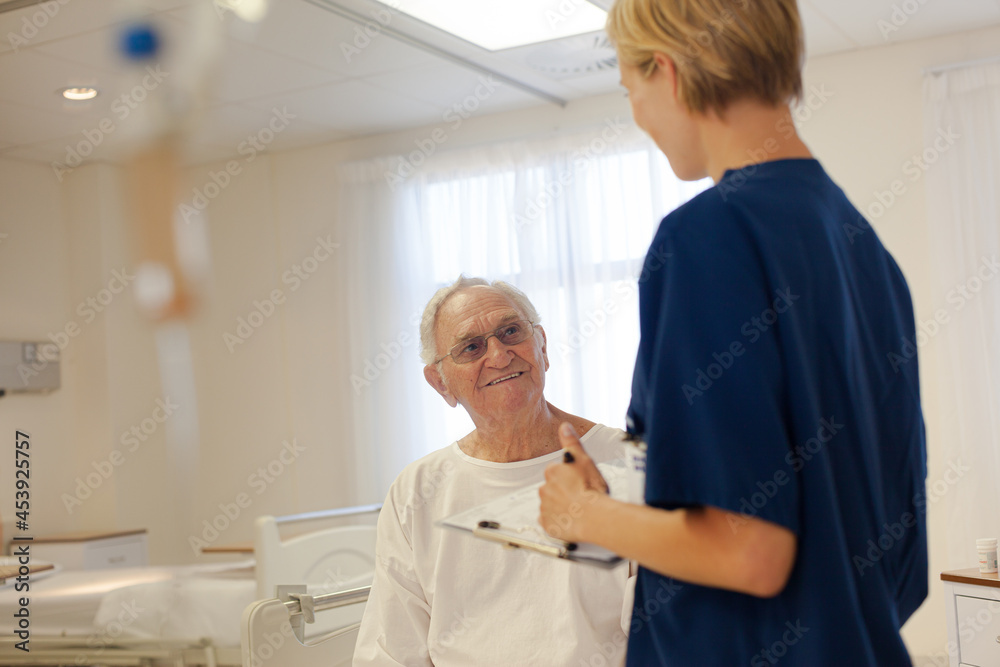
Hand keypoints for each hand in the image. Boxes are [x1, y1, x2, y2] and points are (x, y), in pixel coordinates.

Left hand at [538, 423, 608, 542]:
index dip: (570, 476)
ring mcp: (544, 508)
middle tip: (581, 495)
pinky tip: (570, 519)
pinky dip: (558, 521)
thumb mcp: (584, 459)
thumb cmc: (592, 488)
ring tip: (578, 509)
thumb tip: (564, 426)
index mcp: (552, 472)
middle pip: (553, 487)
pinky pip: (550, 521)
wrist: (595, 517)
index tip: (580, 481)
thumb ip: (572, 442)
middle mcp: (544, 489)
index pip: (557, 471)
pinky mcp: (547, 525)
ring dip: (561, 505)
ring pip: (551, 504)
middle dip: (564, 491)